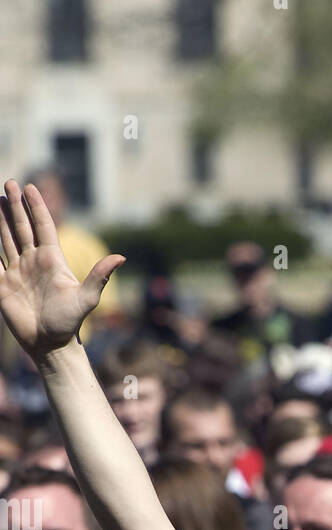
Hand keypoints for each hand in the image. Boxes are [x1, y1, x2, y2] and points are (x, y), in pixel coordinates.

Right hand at [0, 180, 123, 357]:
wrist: (50, 345)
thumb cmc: (69, 323)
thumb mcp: (86, 299)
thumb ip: (99, 276)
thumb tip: (121, 257)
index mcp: (52, 260)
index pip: (43, 227)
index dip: (37, 207)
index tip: (30, 187)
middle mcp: (34, 262)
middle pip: (23, 227)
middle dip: (16, 206)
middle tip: (10, 182)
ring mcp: (17, 272)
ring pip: (6, 239)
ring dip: (0, 220)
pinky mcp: (3, 285)